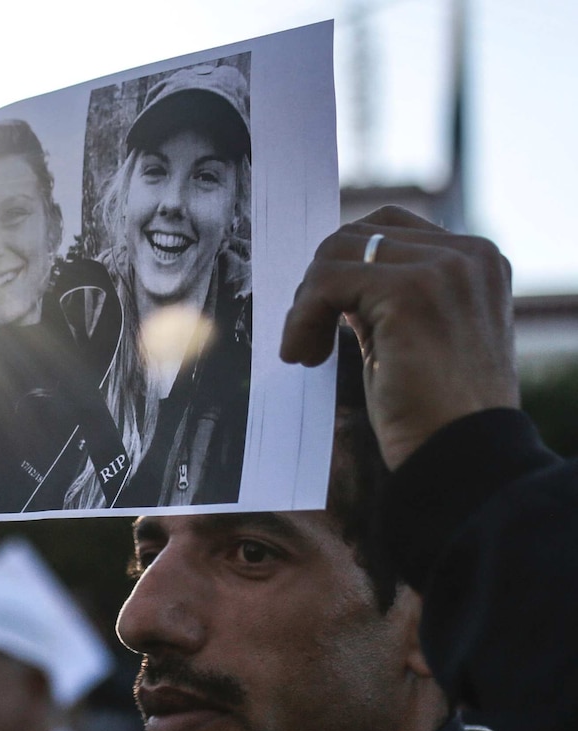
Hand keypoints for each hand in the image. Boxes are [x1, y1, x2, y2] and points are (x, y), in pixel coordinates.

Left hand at [280, 207, 519, 469]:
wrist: (459, 456)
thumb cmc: (433, 412)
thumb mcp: (414, 338)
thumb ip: (386, 299)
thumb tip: (333, 279)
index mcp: (474, 262)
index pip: (387, 228)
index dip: (342, 266)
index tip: (324, 313)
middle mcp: (467, 255)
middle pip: (357, 234)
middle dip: (318, 285)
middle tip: (308, 337)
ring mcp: (443, 269)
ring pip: (336, 254)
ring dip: (306, 305)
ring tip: (306, 352)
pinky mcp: (410, 292)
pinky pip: (327, 282)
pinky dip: (302, 318)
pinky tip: (303, 356)